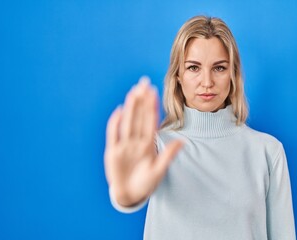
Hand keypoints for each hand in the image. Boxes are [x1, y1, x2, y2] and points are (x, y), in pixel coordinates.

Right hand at [104, 77, 182, 206]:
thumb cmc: (145, 183)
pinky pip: (113, 134)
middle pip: (139, 117)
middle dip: (141, 101)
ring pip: (128, 122)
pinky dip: (115, 122)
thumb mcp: (158, 170)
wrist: (130, 195)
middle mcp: (136, 142)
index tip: (154, 92)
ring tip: (134, 92)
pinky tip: (119, 110)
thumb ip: (168, 155)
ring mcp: (124, 145)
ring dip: (131, 107)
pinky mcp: (112, 152)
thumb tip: (183, 141)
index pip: (150, 121)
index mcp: (148, 144)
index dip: (151, 106)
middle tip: (143, 83)